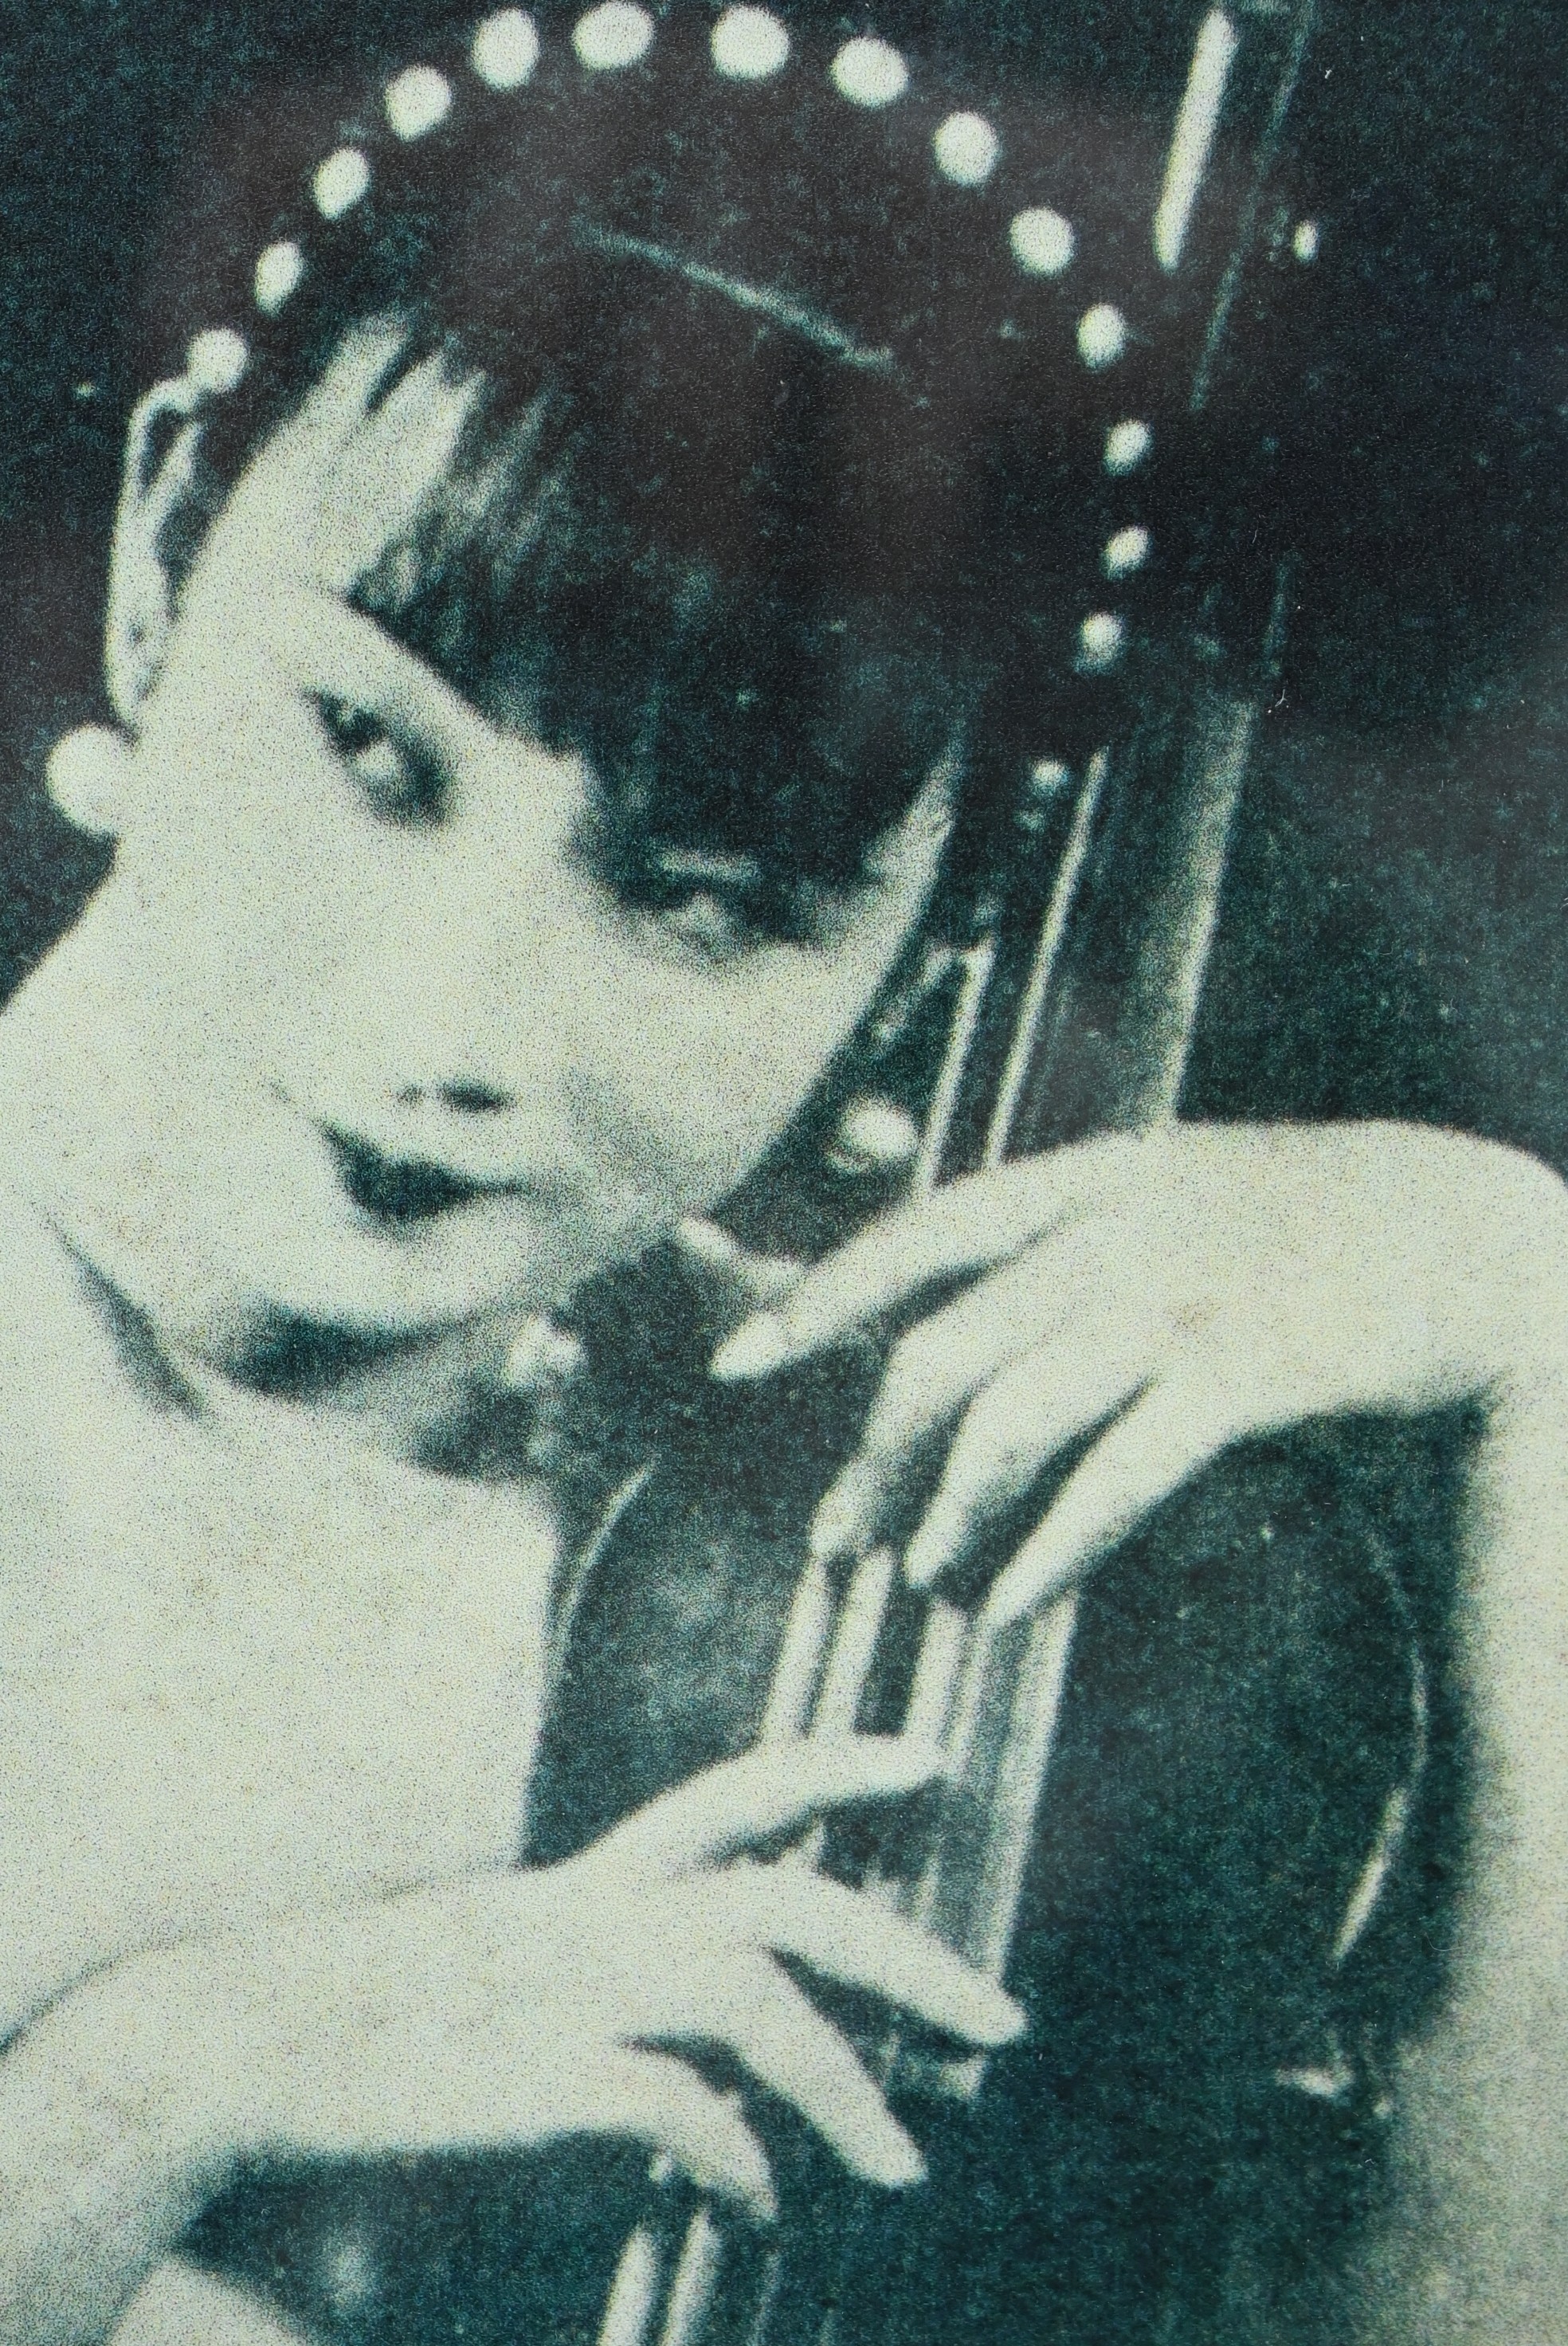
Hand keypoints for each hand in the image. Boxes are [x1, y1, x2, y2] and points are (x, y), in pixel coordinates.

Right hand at [230, 1737, 1021, 2221]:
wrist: (245, 2036)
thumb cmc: (372, 2011)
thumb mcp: (503, 1963)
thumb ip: (605, 1979)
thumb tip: (708, 2065)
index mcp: (593, 1882)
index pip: (739, 1793)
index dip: (839, 1769)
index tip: (931, 1762)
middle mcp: (600, 1914)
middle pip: (790, 1905)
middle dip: (910, 1956)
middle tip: (1002, 2021)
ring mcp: (574, 1988)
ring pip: (757, 2000)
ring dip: (848, 2086)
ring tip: (905, 2164)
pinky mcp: (542, 2076)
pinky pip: (681, 2109)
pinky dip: (740, 2156)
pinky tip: (758, 2202)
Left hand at [710, 1121, 1567, 1625]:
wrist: (1460, 1239)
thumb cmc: (1294, 1232)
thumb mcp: (1165, 1196)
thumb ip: (1049, 1242)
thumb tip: (920, 1308)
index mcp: (1086, 1177)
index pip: (916, 1234)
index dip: (817, 1297)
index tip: (735, 1362)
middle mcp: (1117, 1228)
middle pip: (945, 1350)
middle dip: (874, 1455)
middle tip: (838, 1537)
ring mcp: (1179, 1298)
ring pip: (1014, 1419)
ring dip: (951, 1512)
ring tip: (925, 1576)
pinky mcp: (1244, 1373)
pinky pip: (1117, 1476)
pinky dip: (1054, 1549)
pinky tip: (1018, 1600)